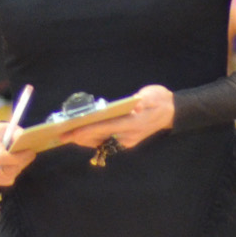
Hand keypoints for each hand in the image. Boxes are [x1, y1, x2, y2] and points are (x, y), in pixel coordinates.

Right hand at [0, 121, 36, 189]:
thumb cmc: (2, 133)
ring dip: (16, 171)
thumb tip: (21, 140)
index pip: (0, 156)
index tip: (30, 153)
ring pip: (2, 176)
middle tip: (29, 157)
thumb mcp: (11, 128)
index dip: (17, 158)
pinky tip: (12, 167)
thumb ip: (18, 134)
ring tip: (20, 161)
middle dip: (19, 164)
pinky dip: (9, 177)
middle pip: (2, 168)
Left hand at [60, 84, 175, 152]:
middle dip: (81, 136)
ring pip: (102, 141)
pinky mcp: (127, 140)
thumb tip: (134, 104)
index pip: (106, 127)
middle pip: (101, 137)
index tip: (74, 132)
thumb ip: (142, 100)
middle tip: (63, 135)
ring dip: (85, 139)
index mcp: (134, 123)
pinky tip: (81, 136)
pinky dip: (93, 139)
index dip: (89, 130)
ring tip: (67, 136)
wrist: (172, 111)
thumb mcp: (152, 95)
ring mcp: (128, 140)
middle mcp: (129, 135)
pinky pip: (107, 141)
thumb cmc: (160, 100)